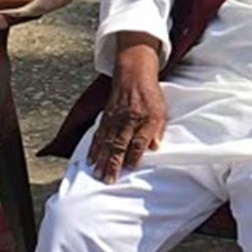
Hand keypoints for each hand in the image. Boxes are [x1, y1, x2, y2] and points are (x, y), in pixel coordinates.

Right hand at [87, 38, 166, 183]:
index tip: (130, 168)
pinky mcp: (106, 116)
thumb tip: (156, 147)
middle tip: (108, 179)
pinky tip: (90, 159)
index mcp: (145, 118)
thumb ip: (158, 129)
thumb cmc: (150, 94)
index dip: (134, 154)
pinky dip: (93, 147)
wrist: (133, 72)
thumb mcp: (161, 110)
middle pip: (120, 143)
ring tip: (97, 173)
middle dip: (113, 163)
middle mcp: (128, 118)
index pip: (139, 140)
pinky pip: (99, 134)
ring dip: (101, 159)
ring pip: (107, 141)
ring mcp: (115, 117)